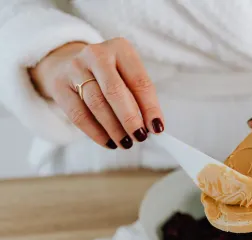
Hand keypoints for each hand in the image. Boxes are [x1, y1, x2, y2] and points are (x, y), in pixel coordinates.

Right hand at [30, 38, 164, 148]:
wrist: (69, 64)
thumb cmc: (109, 75)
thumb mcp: (128, 76)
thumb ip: (140, 98)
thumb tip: (153, 127)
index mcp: (121, 48)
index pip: (140, 81)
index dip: (150, 107)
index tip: (157, 128)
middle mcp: (96, 54)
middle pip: (115, 92)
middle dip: (130, 119)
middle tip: (140, 137)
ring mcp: (75, 68)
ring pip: (97, 105)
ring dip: (114, 129)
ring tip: (126, 143)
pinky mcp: (59, 85)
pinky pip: (79, 115)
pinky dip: (96, 133)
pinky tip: (108, 142)